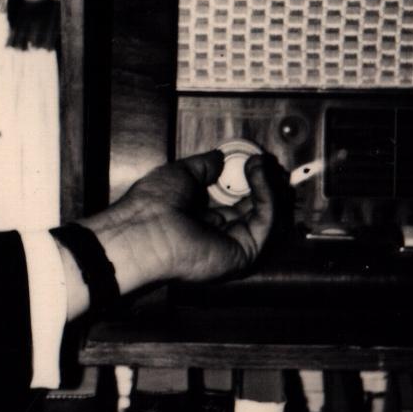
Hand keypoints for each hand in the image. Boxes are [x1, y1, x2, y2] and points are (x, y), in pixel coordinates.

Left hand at [74, 148, 281, 300]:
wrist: (144, 229)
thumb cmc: (152, 204)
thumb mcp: (181, 173)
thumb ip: (204, 166)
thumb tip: (220, 157)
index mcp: (202, 220)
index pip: (236, 203)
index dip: (248, 182)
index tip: (254, 160)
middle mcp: (220, 236)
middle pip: (256, 211)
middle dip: (265, 184)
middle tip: (266, 160)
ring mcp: (233, 246)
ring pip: (266, 217)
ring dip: (268, 186)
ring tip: (261, 163)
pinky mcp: (244, 253)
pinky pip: (265, 222)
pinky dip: (266, 196)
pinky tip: (257, 174)